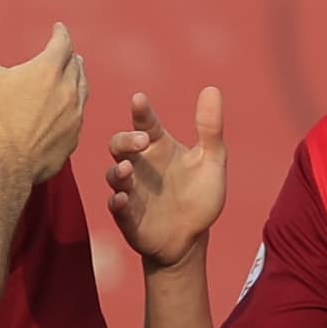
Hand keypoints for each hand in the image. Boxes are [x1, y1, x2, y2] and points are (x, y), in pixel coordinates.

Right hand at [0, 0, 89, 187]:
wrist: (5, 165)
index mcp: (48, 70)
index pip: (62, 43)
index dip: (60, 33)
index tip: (58, 28)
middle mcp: (67, 90)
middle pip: (76, 66)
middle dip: (70, 55)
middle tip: (67, 51)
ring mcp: (74, 116)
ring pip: (83, 90)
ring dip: (78, 78)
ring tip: (74, 74)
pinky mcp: (73, 139)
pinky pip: (79, 116)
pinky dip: (76, 106)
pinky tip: (69, 110)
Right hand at [105, 86, 227, 269]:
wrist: (192, 238)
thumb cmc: (199, 195)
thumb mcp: (211, 161)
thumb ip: (210, 128)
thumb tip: (212, 89)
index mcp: (158, 147)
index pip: (146, 123)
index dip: (142, 111)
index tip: (139, 99)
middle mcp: (140, 165)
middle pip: (120, 144)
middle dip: (126, 140)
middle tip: (142, 141)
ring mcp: (131, 190)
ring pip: (114, 174)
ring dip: (117, 170)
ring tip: (127, 170)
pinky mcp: (127, 215)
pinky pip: (116, 205)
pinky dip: (117, 201)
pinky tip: (123, 198)